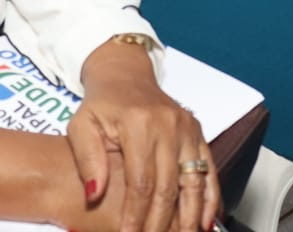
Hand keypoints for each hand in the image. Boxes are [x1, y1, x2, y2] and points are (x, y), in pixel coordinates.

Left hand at [70, 41, 219, 231]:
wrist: (125, 76)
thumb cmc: (101, 104)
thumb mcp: (81, 125)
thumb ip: (86, 158)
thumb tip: (95, 193)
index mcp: (139, 123)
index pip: (141, 181)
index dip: (136, 214)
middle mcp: (169, 125)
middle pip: (169, 186)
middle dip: (161, 222)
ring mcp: (187, 127)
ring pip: (194, 181)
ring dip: (191, 216)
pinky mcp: (198, 131)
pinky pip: (209, 169)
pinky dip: (211, 197)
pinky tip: (207, 220)